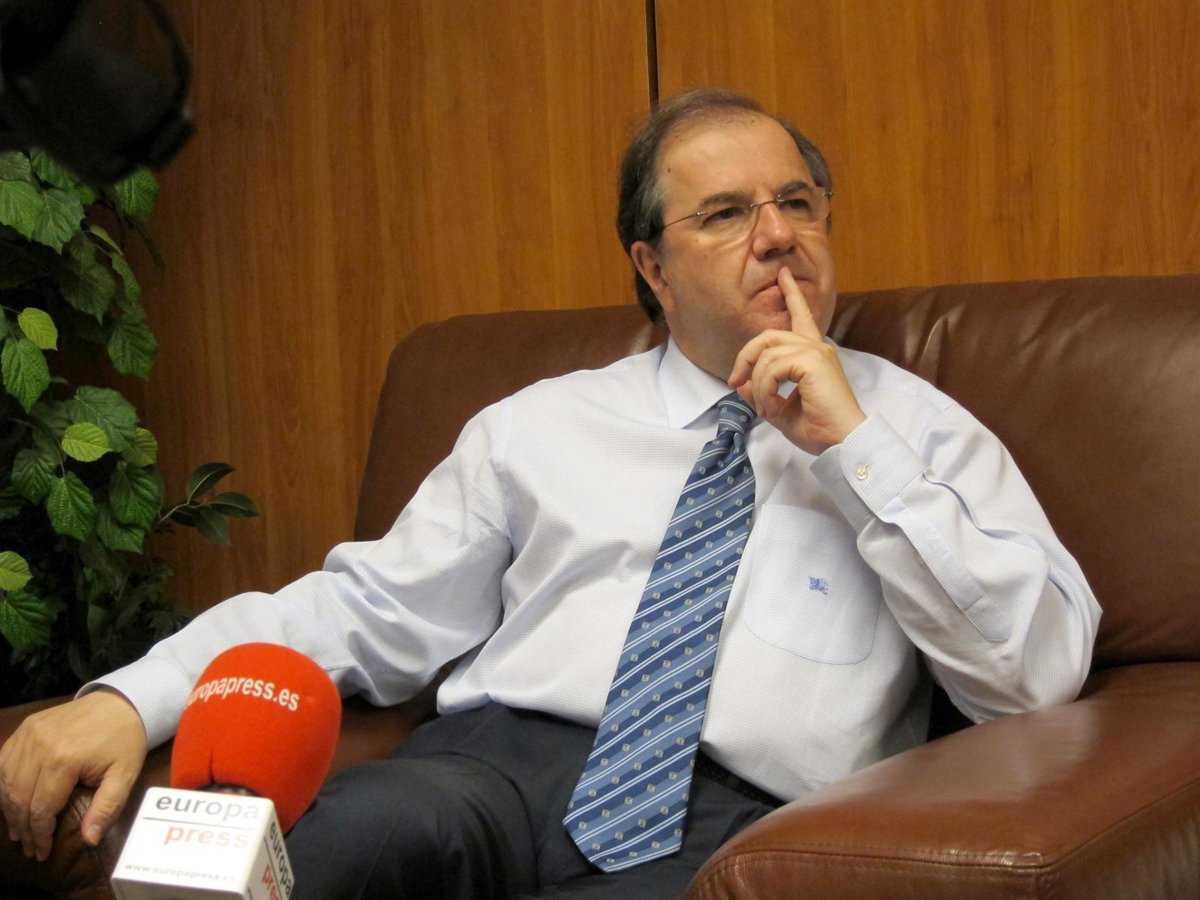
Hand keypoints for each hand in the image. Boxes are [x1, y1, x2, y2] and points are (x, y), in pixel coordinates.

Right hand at [0, 688, 146, 860]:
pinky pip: (4, 762)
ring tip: (19, 830)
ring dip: (9, 809)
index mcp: (65, 759)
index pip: (41, 808)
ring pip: (6, 782)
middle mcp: (40, 745)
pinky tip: (11, 801)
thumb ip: (106, 808)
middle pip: (19, 797)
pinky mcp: (26, 727)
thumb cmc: (124, 740)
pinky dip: (4, 785)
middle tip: (29, 847)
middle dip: (23, 827)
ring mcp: (29, 734)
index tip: (42, 852)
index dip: (39, 835)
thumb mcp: (125, 775)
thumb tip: (90, 840)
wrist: (121, 703)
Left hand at [728, 267, 865, 454]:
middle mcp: (816, 347)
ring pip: (765, 356)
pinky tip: (772, 407)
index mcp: (813, 355)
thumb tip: (740, 386)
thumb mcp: (781, 411)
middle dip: (745, 358)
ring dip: (756, 386)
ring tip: (765, 409)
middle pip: (767, 336)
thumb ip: (762, 395)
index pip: (801, 317)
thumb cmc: (820, 430)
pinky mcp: (813, 361)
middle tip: (734, 383)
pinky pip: (771, 368)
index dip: (791, 294)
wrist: (843, 443)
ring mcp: (816, 351)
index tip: (783, 274)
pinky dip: (764, 390)